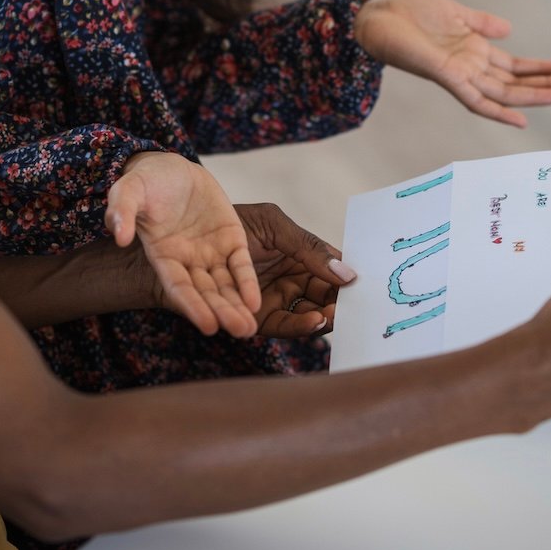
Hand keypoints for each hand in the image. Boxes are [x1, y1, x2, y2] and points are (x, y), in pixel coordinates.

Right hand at [107, 153, 260, 336]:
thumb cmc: (144, 181)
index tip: (208, 326)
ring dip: (238, 305)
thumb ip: (122, 212)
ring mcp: (210, 252)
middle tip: (242, 331)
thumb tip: (119, 236)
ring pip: (226, 285)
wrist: (170, 167)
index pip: (179, 288)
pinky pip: (240, 264)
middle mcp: (188, 261)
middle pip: (207, 292)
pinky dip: (248, 282)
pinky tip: (256, 302)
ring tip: (251, 327)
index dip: (193, 306)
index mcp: (162, 256)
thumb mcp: (128, 191)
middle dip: (223, 312)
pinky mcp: (230, 238)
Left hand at [236, 203, 357, 337]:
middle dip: (341, 301)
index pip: (332, 268)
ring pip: (310, 313)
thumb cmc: (230, 223)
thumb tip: (347, 272)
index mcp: (299, 254)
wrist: (184, 240)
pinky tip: (315, 319)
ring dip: (326, 316)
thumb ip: (308, 246)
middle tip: (356, 305)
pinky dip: (302, 326)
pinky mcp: (259, 319)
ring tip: (335, 313)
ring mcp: (276, 299)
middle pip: (325, 295)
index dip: (348, 276)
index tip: (366, 284)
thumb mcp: (274, 225)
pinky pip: (286, 325)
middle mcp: (291, 278)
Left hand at [353, 0, 550, 126]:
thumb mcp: (454, 11)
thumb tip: (509, 30)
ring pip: (503, 92)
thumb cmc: (408, 11)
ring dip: (533, 96)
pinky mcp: (446, 76)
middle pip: (514, 82)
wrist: (376, 15)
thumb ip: (481, 22)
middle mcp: (470, 67)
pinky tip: (519, 119)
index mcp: (474, 50)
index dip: (539, 70)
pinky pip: (476, 100)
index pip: (513, 66)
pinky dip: (497, 111)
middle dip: (545, 85)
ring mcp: (460, 74)